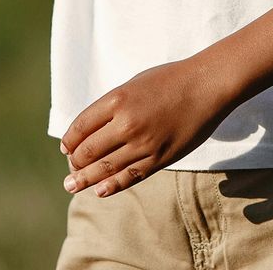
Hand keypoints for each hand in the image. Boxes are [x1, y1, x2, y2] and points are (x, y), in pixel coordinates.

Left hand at [59, 58, 238, 197]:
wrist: (206, 86)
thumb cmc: (169, 81)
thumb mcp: (133, 84)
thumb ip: (112, 106)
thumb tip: (91, 129)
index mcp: (117, 99)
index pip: (81, 127)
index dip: (69, 141)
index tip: (66, 149)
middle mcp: (127, 123)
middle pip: (89, 150)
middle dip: (75, 163)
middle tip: (70, 171)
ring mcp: (144, 143)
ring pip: (106, 167)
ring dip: (85, 179)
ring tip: (72, 186)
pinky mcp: (160, 158)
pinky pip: (130, 176)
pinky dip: (111, 186)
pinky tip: (99, 191)